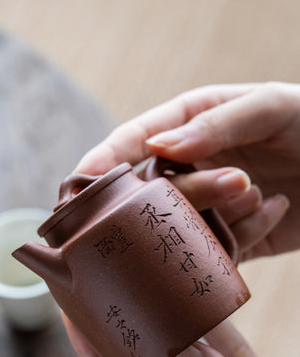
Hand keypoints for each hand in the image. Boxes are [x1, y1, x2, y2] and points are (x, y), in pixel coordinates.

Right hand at [76, 82, 297, 259]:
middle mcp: (189, 165)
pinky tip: (276, 210)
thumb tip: (157, 148)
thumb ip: (215, 124)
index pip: (133, 141)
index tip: (79, 183)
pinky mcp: (229, 236)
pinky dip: (243, 235)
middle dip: (180, 195)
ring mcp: (207, 203)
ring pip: (179, 225)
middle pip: (151, 190)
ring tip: (260, 195)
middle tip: (230, 188)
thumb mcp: (270, 108)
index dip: (103, 161)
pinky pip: (214, 248)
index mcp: (188, 123)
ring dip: (217, 217)